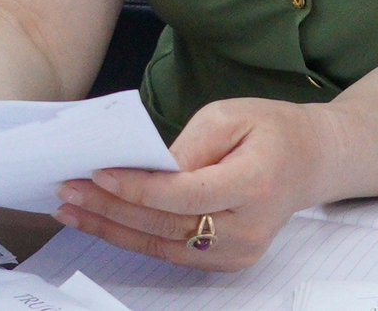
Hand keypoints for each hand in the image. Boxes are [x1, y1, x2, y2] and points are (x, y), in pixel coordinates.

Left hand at [57, 97, 339, 271]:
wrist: (309, 161)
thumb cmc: (270, 130)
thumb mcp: (229, 115)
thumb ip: (188, 144)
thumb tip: (144, 169)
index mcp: (254, 183)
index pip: (186, 194)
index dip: (138, 188)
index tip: (98, 173)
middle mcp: (249, 228)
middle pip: (168, 224)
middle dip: (111, 208)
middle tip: (68, 190)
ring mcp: (240, 252)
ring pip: (164, 245)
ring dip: (112, 228)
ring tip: (71, 210)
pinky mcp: (227, 261)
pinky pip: (172, 252)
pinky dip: (133, 237)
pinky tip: (102, 221)